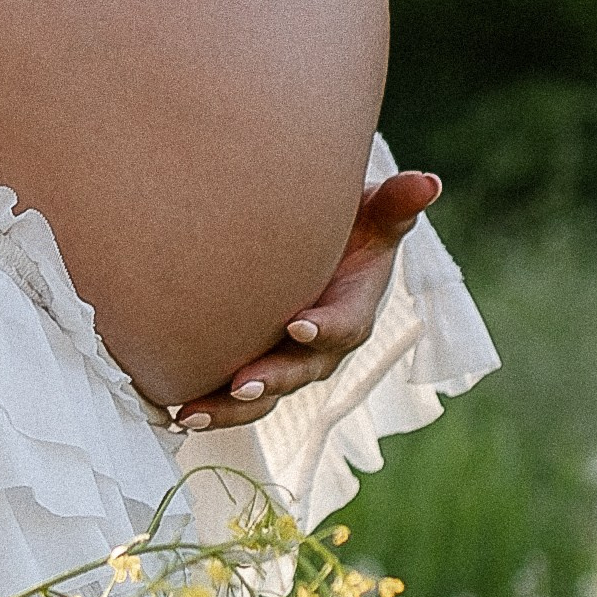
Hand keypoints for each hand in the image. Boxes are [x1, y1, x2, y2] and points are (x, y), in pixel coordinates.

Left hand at [171, 169, 443, 436]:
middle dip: (271, 380)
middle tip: (242, 383)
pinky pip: (230, 397)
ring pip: (261, 396)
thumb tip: (427, 183)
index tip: (298, 325)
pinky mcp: (254, 370)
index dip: (325, 329)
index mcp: (352, 314)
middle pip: (298, 373)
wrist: (318, 250)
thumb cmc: (349, 229)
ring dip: (226, 408)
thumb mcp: (375, 213)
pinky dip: (204, 405)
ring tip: (188, 413)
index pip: (344, 327)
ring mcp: (286, 365)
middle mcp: (320, 350)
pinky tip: (169, 411)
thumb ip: (396, 203)